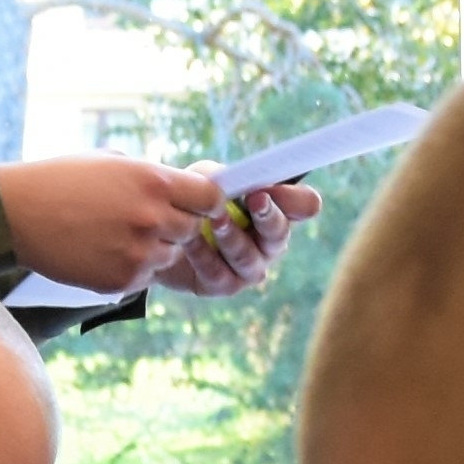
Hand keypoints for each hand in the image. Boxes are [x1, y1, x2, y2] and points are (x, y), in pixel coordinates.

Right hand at [0, 157, 231, 297]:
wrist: (17, 213)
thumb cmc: (64, 180)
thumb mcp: (115, 164)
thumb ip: (154, 180)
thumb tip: (188, 193)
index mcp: (153, 181)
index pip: (211, 197)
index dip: (206, 202)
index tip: (196, 204)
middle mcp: (151, 218)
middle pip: (193, 230)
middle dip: (176, 226)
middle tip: (144, 219)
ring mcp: (138, 253)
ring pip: (170, 256)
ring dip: (154, 249)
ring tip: (116, 234)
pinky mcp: (122, 280)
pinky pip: (144, 277)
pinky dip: (131, 268)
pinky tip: (101, 251)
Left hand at [151, 180, 317, 298]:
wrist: (159, 230)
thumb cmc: (193, 200)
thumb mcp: (208, 179)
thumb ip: (228, 178)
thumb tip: (246, 184)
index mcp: (275, 210)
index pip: (304, 205)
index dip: (297, 199)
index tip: (278, 188)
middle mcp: (268, 243)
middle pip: (280, 234)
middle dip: (268, 216)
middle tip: (256, 198)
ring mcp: (248, 268)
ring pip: (249, 259)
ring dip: (233, 237)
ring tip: (216, 219)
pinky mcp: (222, 285)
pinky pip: (218, 274)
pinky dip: (203, 254)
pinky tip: (189, 239)